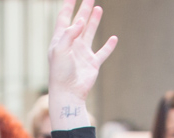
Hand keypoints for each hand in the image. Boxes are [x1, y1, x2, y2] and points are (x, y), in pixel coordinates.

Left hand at [47, 0, 116, 130]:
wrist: (68, 93)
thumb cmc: (60, 73)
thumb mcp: (60, 50)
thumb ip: (69, 34)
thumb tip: (80, 21)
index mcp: (61, 41)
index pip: (64, 19)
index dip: (68, 6)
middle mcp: (72, 45)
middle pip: (79, 22)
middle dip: (84, 9)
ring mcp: (82, 54)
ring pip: (90, 33)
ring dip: (94, 21)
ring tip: (98, 9)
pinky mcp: (92, 64)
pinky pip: (102, 52)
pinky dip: (108, 46)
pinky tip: (113, 38)